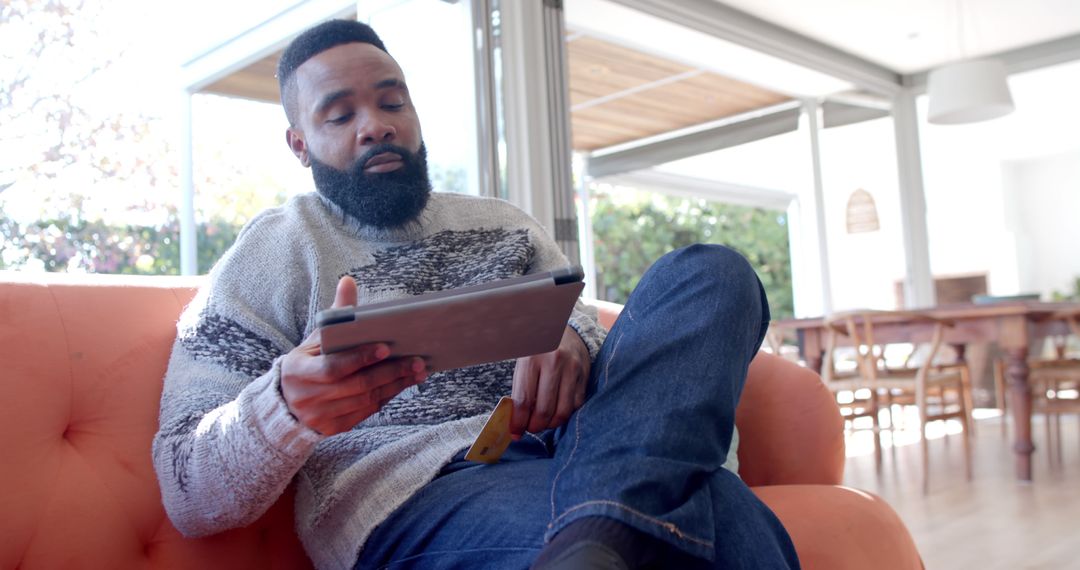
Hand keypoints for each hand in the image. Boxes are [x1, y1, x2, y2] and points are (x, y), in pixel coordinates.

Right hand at [281, 276, 427, 434]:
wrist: (285, 404)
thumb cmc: (307, 363)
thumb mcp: (315, 340)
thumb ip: (335, 315)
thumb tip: (348, 280)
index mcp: (299, 371)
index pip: (334, 367)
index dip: (361, 358)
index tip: (386, 348)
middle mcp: (308, 397)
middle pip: (357, 386)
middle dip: (390, 373)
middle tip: (417, 361)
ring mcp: (320, 416)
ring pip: (366, 402)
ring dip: (395, 386)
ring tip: (417, 372)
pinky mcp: (333, 428)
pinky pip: (365, 413)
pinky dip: (386, 398)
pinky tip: (402, 384)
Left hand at [510, 326, 590, 438]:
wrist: (563, 326)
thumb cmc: (538, 348)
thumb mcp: (523, 362)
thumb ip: (520, 390)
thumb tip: (516, 422)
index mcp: (531, 359)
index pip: (524, 401)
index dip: (519, 422)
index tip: (515, 432)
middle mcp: (553, 363)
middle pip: (544, 410)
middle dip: (535, 426)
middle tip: (530, 428)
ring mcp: (572, 369)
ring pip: (563, 411)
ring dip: (551, 424)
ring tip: (544, 422)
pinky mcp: (584, 374)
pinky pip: (577, 404)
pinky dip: (566, 413)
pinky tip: (558, 410)